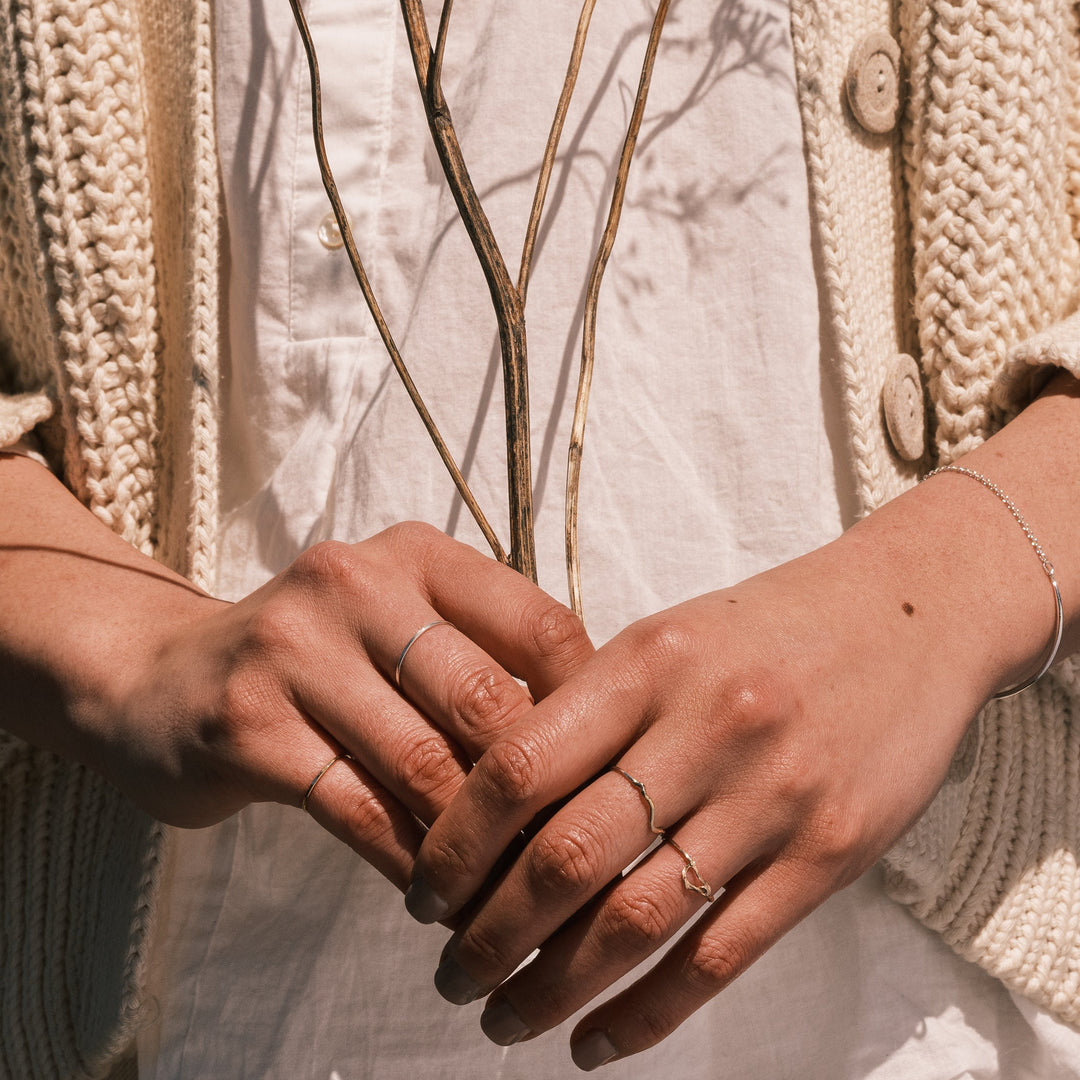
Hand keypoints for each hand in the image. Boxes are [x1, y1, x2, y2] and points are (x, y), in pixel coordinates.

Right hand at [0, 461, 590, 890]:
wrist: (164, 677)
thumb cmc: (316, 658)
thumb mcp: (397, 624)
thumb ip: (481, 660)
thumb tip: (591, 745)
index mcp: (415, 554)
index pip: (540, 628)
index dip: (587, 710)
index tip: (600, 774)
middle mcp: (355, 584)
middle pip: (488, 700)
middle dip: (533, 792)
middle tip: (564, 851)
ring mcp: (294, 650)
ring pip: (426, 764)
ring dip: (476, 843)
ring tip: (508, 888)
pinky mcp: (248, 725)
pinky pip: (360, 810)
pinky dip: (410, 864)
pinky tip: (434, 895)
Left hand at [404, 472, 1060, 1066]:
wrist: (908, 616)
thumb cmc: (767, 625)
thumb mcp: (668, 636)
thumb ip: (589, 707)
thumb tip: (494, 803)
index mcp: (648, 663)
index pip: (519, 769)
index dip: (456, 844)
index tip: (425, 891)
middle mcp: (705, 729)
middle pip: (566, 858)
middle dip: (490, 935)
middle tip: (451, 973)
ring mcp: (772, 797)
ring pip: (636, 922)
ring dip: (553, 988)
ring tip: (504, 1019)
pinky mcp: (828, 855)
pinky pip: (721, 956)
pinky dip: (648, 1015)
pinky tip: (595, 1042)